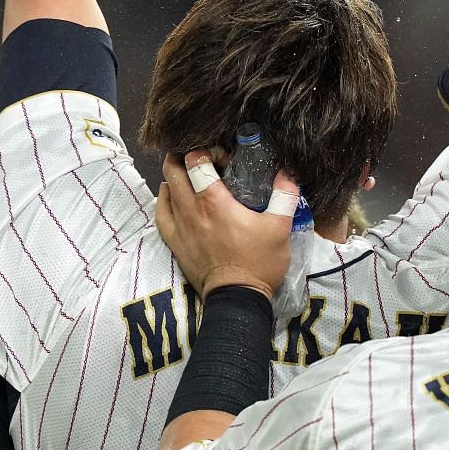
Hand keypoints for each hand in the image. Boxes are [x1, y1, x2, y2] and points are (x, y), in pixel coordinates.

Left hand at [155, 151, 298, 296]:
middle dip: (185, 156)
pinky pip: (160, 213)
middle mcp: (190, 210)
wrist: (237, 299)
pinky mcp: (174, 242)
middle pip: (174, 169)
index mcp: (214, 201)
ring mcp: (178, 227)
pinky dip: (165, 199)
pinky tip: (172, 195)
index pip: (196, 161)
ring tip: (192, 175)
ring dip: (175, 175)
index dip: (206, 151)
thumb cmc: (258, 263)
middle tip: (204, 159)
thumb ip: (285, 195)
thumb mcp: (280, 227)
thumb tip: (288, 172)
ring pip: (166, 188)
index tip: (223, 156)